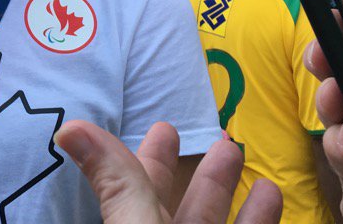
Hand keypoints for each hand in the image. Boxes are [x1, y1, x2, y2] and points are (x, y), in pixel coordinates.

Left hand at [55, 120, 281, 222]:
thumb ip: (116, 185)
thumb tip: (67, 130)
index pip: (132, 191)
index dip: (146, 160)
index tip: (165, 127)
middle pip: (179, 210)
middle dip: (198, 174)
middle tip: (219, 137)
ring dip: (230, 192)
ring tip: (243, 153)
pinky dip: (261, 220)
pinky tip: (275, 194)